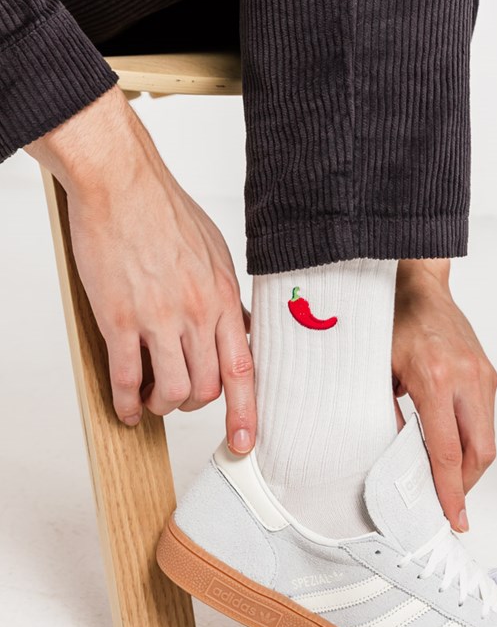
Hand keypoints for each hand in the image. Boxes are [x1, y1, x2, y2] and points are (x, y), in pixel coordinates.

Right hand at [26, 87, 256, 452]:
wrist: (121, 184)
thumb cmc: (166, 213)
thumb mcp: (217, 254)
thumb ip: (228, 297)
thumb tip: (241, 327)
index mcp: (224, 299)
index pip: (243, 369)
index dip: (246, 412)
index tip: (246, 442)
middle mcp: (197, 314)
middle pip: (206, 387)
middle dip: (194, 405)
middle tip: (181, 400)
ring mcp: (158, 319)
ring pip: (171, 389)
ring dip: (162, 405)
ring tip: (152, 401)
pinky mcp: (119, 319)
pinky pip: (125, 377)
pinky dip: (125, 401)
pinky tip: (124, 407)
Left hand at [392, 259, 496, 531]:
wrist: (418, 285)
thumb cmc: (391, 322)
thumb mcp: (377, 372)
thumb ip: (388, 417)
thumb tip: (395, 460)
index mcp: (437, 379)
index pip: (447, 451)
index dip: (450, 491)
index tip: (454, 518)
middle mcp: (468, 379)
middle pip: (480, 453)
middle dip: (466, 486)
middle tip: (449, 506)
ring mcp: (483, 376)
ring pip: (488, 439)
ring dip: (470, 466)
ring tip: (447, 481)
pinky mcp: (489, 373)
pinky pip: (486, 420)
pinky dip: (472, 442)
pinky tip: (453, 449)